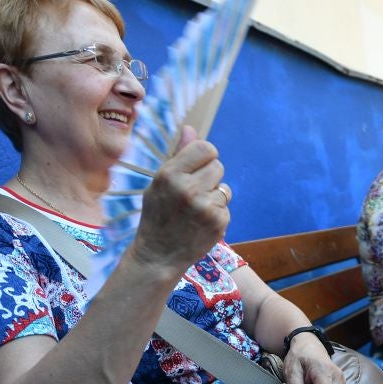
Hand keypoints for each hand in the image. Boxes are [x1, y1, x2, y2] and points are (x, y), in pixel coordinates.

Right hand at [130, 125, 229, 270]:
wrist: (159, 255)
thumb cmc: (157, 215)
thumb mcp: (159, 183)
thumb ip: (178, 156)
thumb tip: (191, 129)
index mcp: (170, 174)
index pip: (206, 148)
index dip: (205, 156)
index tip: (198, 166)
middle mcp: (189, 189)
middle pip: (218, 166)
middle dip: (209, 177)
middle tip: (193, 193)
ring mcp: (205, 207)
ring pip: (224, 188)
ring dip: (214, 196)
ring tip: (195, 210)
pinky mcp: (218, 222)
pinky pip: (225, 206)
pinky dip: (216, 213)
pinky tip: (200, 223)